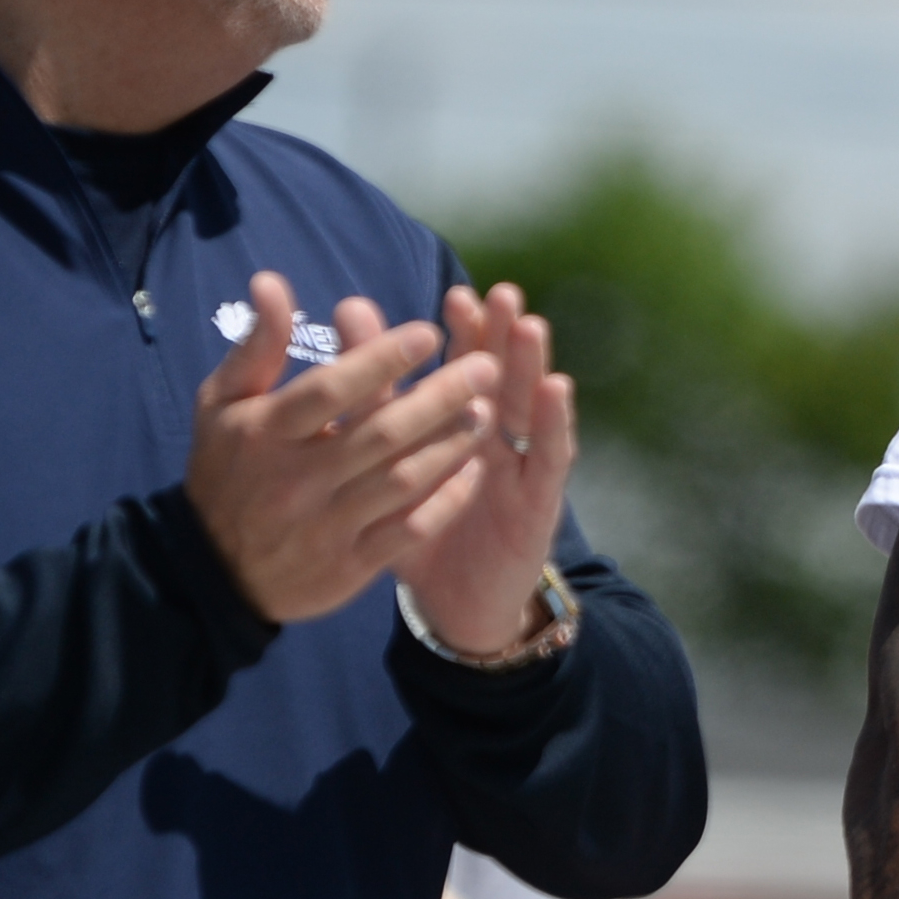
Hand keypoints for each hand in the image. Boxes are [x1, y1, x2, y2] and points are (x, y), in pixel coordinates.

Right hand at [186, 270, 497, 624]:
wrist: (210, 571)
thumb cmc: (225, 470)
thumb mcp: (223, 404)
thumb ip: (257, 345)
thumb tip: (272, 283)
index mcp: (266, 432)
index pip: (331, 390)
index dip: (382, 360)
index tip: (429, 333)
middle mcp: (297, 479)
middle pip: (380, 433)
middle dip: (440, 398)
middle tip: (486, 367)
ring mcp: (325, 525)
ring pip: (402, 481)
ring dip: (451, 445)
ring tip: (487, 413)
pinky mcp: (349, 566)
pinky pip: (408, 531)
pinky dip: (446, 501)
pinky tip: (473, 471)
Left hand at [395, 282, 579, 654]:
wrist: (455, 605)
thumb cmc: (420, 531)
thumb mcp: (387, 470)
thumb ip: (370, 406)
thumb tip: (342, 335)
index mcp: (452, 427)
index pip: (452, 370)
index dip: (456, 334)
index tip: (454, 297)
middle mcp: (491, 438)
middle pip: (495, 377)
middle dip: (495, 335)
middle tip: (493, 294)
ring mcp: (518, 467)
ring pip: (527, 407)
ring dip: (529, 364)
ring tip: (525, 324)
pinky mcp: (539, 502)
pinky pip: (549, 457)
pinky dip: (555, 421)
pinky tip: (556, 386)